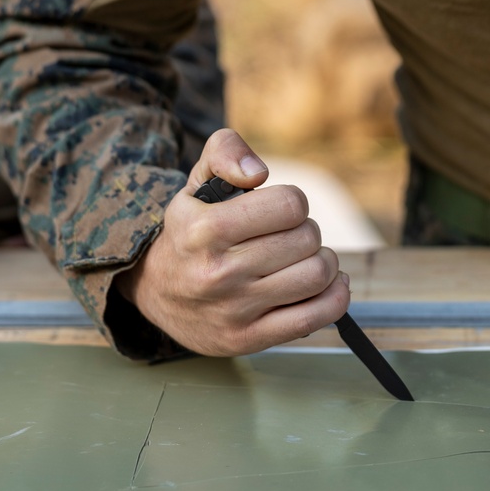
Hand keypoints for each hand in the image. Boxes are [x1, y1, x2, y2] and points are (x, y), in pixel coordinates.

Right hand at [115, 129, 349, 355]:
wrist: (154, 290)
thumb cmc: (189, 231)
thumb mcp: (197, 181)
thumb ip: (225, 151)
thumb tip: (258, 172)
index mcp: (205, 229)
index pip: (290, 205)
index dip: (293, 202)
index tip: (279, 211)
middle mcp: (218, 272)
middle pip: (307, 239)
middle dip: (306, 232)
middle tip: (288, 237)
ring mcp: (235, 310)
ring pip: (317, 276)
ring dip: (323, 262)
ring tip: (305, 259)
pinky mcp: (248, 339)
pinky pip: (315, 317)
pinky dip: (335, 297)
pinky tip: (327, 285)